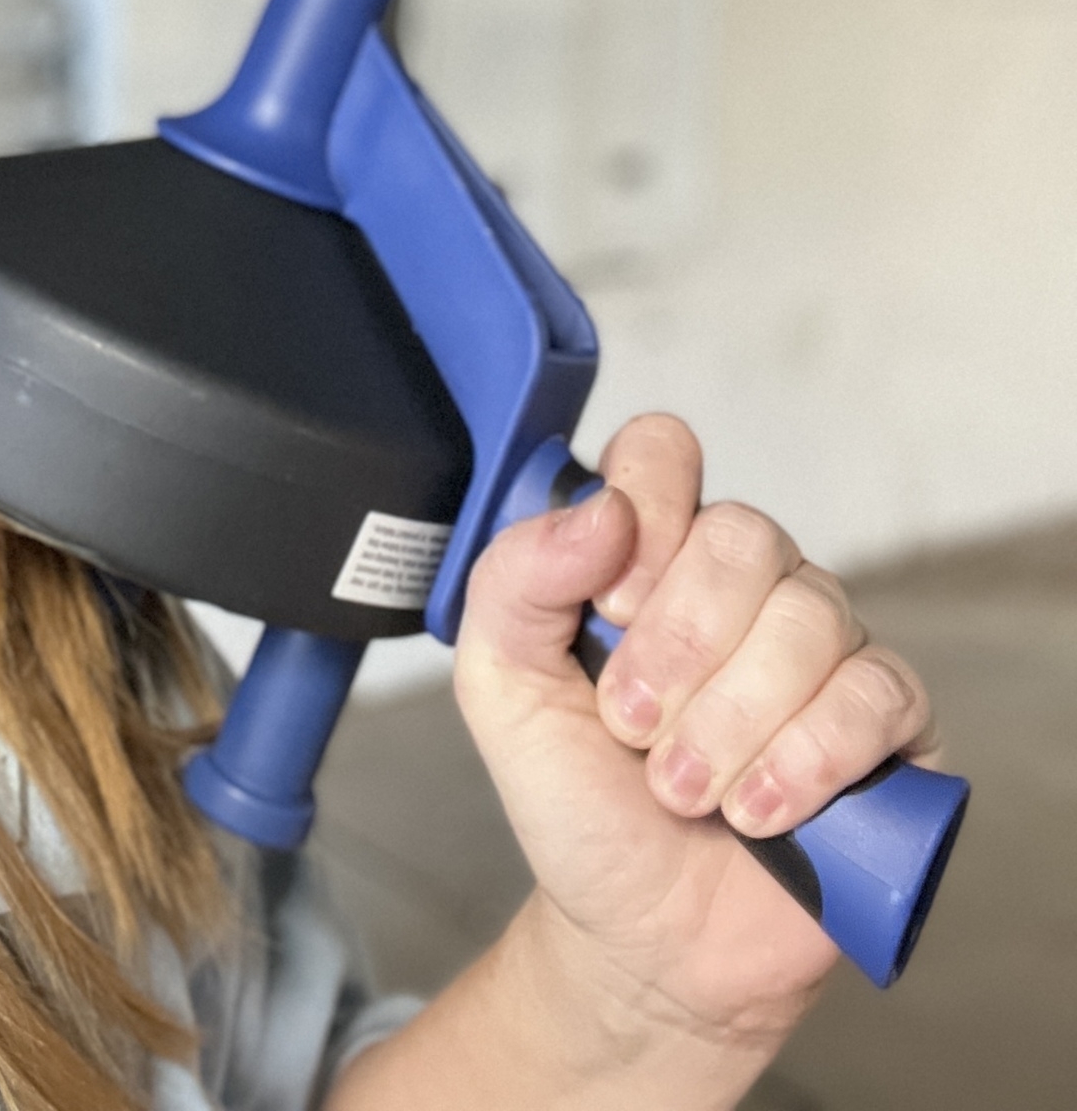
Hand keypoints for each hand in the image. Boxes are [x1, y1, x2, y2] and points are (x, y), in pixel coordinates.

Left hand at [452, 413, 936, 1053]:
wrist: (640, 936)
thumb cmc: (577, 800)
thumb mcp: (500, 687)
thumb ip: (515, 580)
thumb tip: (601, 508)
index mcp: (653, 552)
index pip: (665, 453)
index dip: (644, 512)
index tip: (608, 604)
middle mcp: (747, 582)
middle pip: (743, 536)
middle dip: (677, 647)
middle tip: (631, 729)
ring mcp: (824, 646)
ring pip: (809, 620)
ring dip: (728, 723)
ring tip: (682, 792)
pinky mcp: (888, 723)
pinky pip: (876, 695)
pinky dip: (806, 761)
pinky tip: (757, 813)